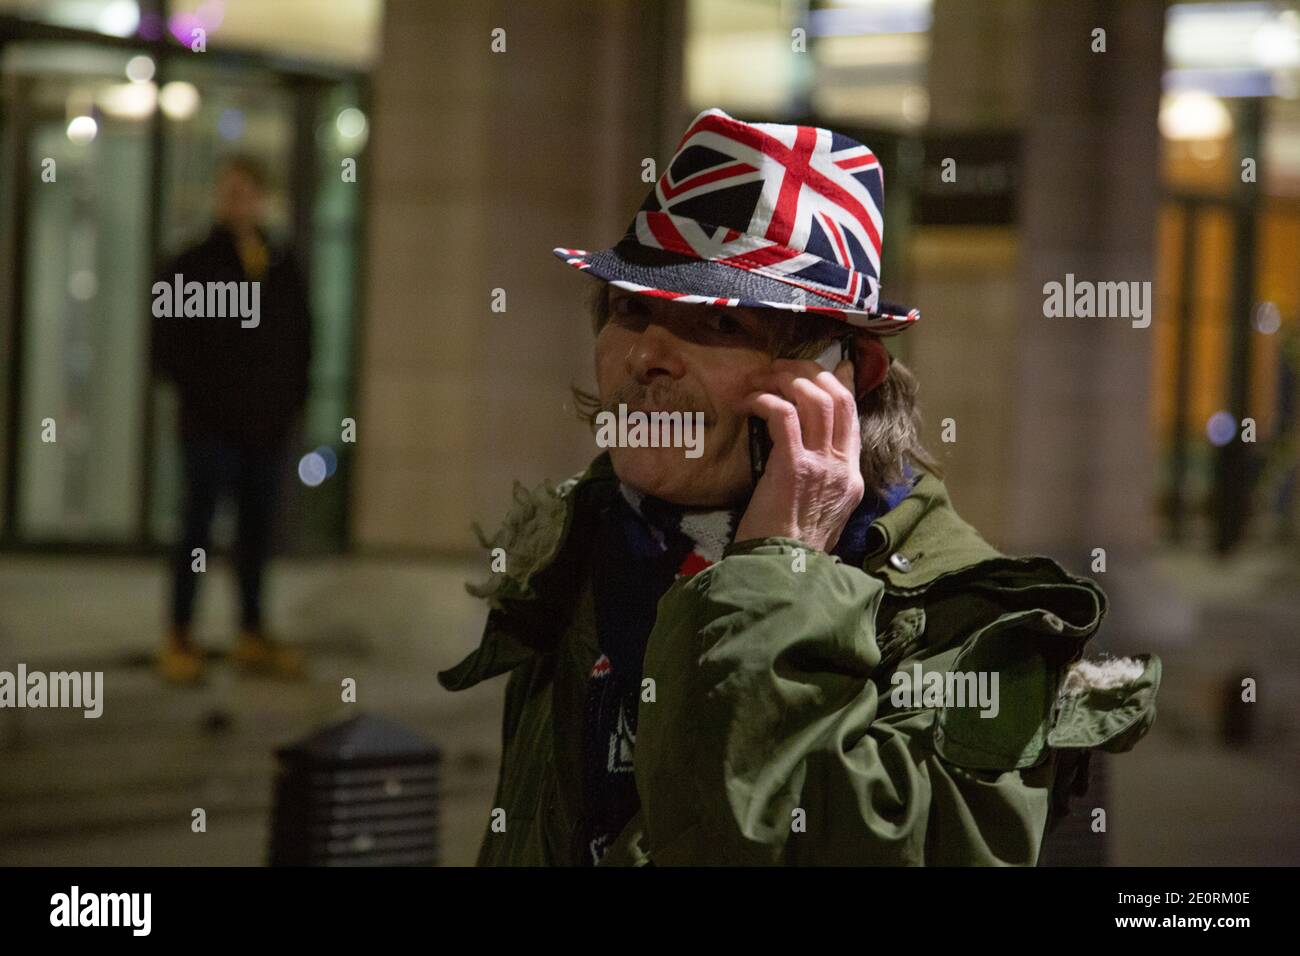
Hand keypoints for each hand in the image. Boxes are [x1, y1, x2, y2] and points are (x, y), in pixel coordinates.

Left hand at [733, 357, 864, 552]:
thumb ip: (819, 478)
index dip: (838, 385)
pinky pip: (785, 415)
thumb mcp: (817, 511)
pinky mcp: (795, 467)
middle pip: (838, 398)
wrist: (782, 573)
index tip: (821, 368)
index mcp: (850, 478)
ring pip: (815, 399)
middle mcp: (842, 467)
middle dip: (809, 373)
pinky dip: (767, 400)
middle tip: (780, 369)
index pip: (852, 417)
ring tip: (762, 379)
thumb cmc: (788, 546)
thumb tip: (803, 450)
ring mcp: (822, 465)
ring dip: (786, 380)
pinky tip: (749, 402)